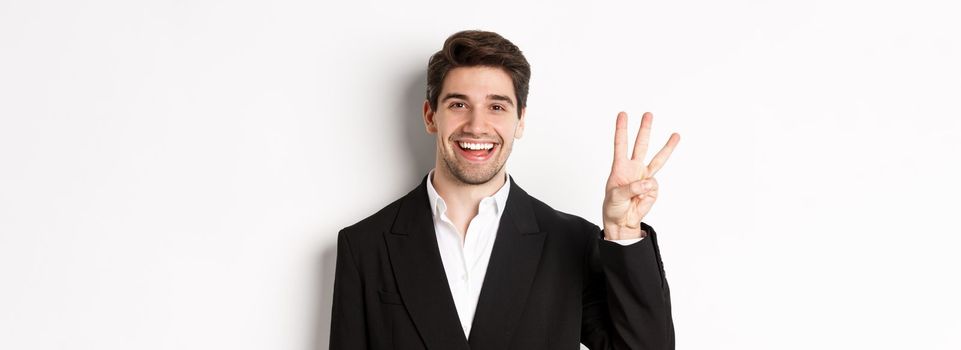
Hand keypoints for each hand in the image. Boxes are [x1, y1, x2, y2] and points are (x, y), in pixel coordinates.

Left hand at [602, 112, 679, 239]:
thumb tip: (649, 182)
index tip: (622, 114)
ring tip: (676, 135)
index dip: (621, 129)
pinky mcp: (653, 189)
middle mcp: (633, 168)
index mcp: (620, 167)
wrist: (622, 222)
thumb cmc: (613, 207)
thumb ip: (631, 188)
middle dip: (645, 129)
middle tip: (648, 114)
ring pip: (658, 159)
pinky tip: (640, 200)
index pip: (621, 144)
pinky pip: (654, 187)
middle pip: (641, 145)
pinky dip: (647, 194)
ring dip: (667, 147)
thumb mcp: (616, 196)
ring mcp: (644, 178)